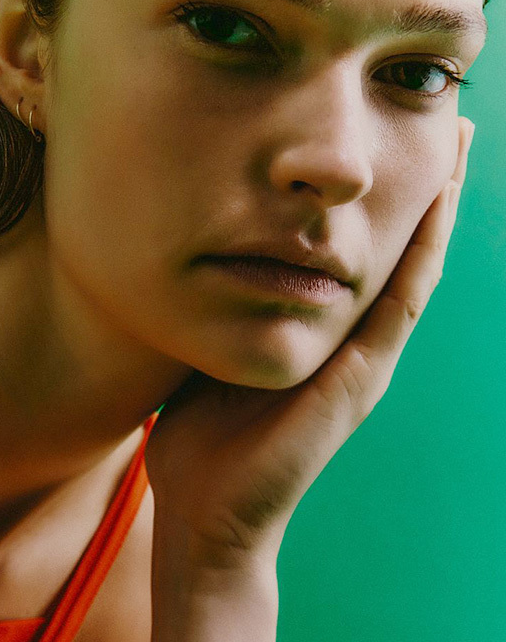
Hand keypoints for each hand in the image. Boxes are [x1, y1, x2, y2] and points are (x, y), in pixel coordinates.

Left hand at [145, 118, 474, 569]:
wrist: (206, 522)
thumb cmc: (199, 449)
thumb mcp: (208, 361)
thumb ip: (217, 318)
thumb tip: (186, 266)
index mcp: (317, 343)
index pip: (355, 259)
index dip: (374, 203)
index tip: (383, 141)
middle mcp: (351, 350)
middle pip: (398, 253)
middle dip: (421, 188)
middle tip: (443, 119)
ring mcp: (361, 366)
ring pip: (413, 269)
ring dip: (436, 205)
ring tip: (455, 140)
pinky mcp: (357, 384)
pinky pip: (397, 305)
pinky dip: (419, 252)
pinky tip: (435, 201)